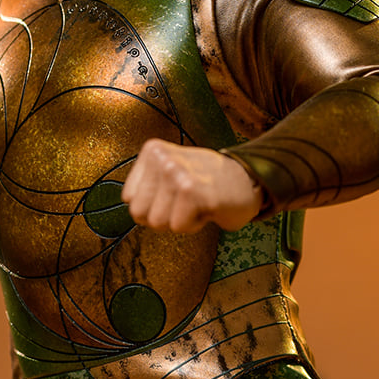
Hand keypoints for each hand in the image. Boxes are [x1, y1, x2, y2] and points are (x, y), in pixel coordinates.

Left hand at [122, 139, 263, 233]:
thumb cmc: (207, 181)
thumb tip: (130, 204)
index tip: (174, 194)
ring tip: (197, 202)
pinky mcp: (192, 191)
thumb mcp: (170, 170)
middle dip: (164, 216)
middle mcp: (161, 158)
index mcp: (152, 151)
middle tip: (187, 200)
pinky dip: (194, 224)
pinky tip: (207, 206)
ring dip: (180, 220)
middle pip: (139, 214)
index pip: (130, 199)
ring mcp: (175, 173)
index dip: (153, 206)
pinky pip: (178, 227)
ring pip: (158, 223)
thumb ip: (147, 184)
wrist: (248, 180)